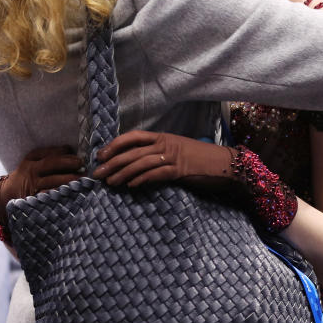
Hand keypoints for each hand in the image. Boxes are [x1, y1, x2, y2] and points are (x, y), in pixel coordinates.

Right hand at [0, 145, 83, 225]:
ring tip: (83, 179)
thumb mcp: (34, 161)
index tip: (79, 157)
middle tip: (82, 164)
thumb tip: (71, 150)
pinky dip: (60, 196)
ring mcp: (32, 186)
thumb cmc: (29, 175)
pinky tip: (72, 194)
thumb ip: (50, 155)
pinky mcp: (33, 201)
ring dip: (69, 180)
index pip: (50, 153)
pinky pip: (48, 197)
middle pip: (51, 164)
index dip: (66, 154)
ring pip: (51, 181)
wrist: (7, 194)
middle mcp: (31, 171)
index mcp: (31, 159)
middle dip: (68, 163)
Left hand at [91, 130, 234, 189]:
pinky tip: (131, 186)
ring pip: (141, 163)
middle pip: (132, 151)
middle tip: (97, 173)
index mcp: (163, 137)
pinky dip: (141, 179)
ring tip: (110, 183)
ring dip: (122, 173)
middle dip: (112, 162)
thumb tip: (136, 166)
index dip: (114, 145)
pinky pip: (156, 174)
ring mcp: (173, 156)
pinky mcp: (180, 170)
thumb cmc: (200, 160)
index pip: (133, 137)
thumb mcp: (177, 152)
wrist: (224, 164)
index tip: (100, 155)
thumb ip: (159, 156)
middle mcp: (165, 143)